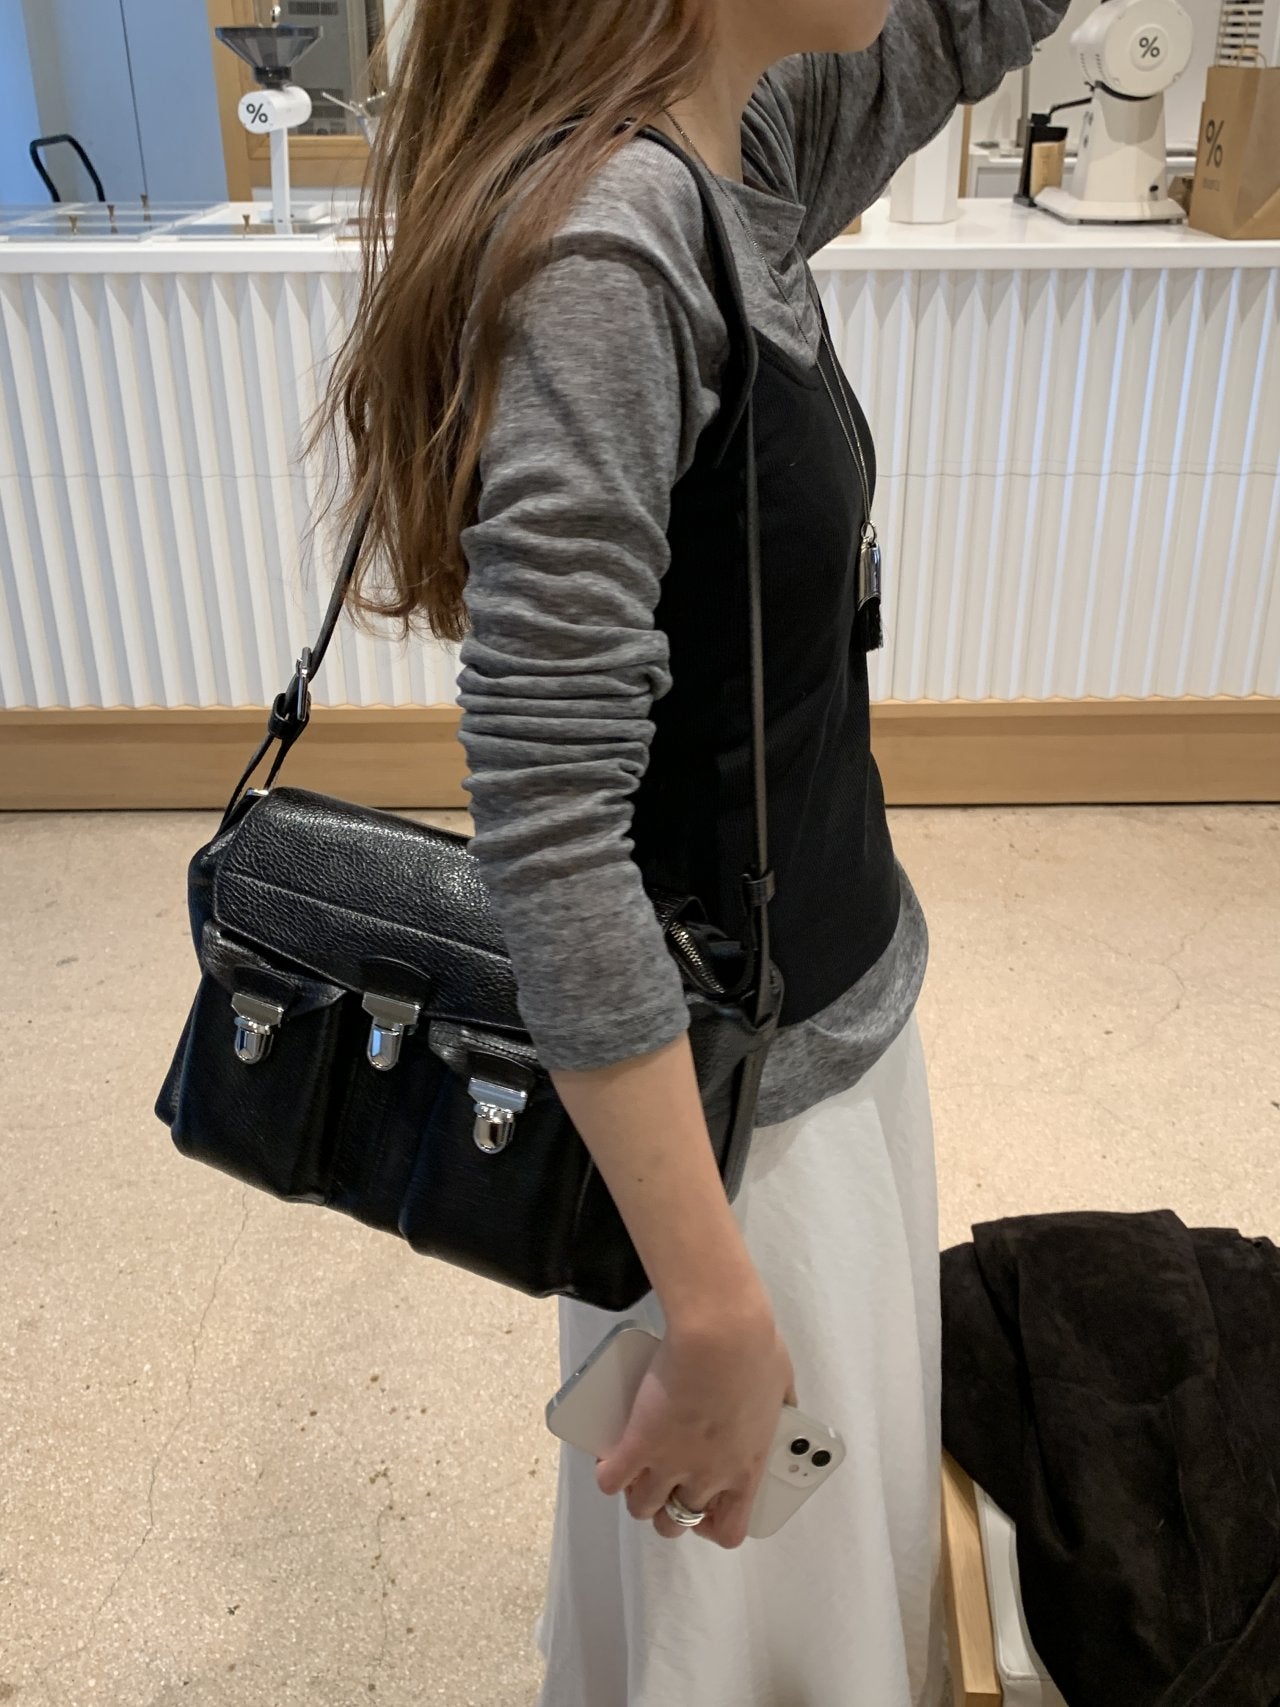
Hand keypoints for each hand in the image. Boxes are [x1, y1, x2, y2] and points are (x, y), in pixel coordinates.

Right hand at [594, 1299, 797, 1549]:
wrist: (720, 1333)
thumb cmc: (756, 1350)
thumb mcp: (781, 1385)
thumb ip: (779, 1406)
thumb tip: (781, 1404)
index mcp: (747, 1468)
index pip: (730, 1530)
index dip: (711, 1526)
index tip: (704, 1510)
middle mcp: (709, 1477)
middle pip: (677, 1521)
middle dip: (667, 1509)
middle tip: (664, 1483)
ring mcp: (671, 1463)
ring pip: (642, 1508)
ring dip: (637, 1495)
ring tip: (635, 1474)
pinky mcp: (640, 1443)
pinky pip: (613, 1480)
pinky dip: (609, 1474)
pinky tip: (610, 1460)